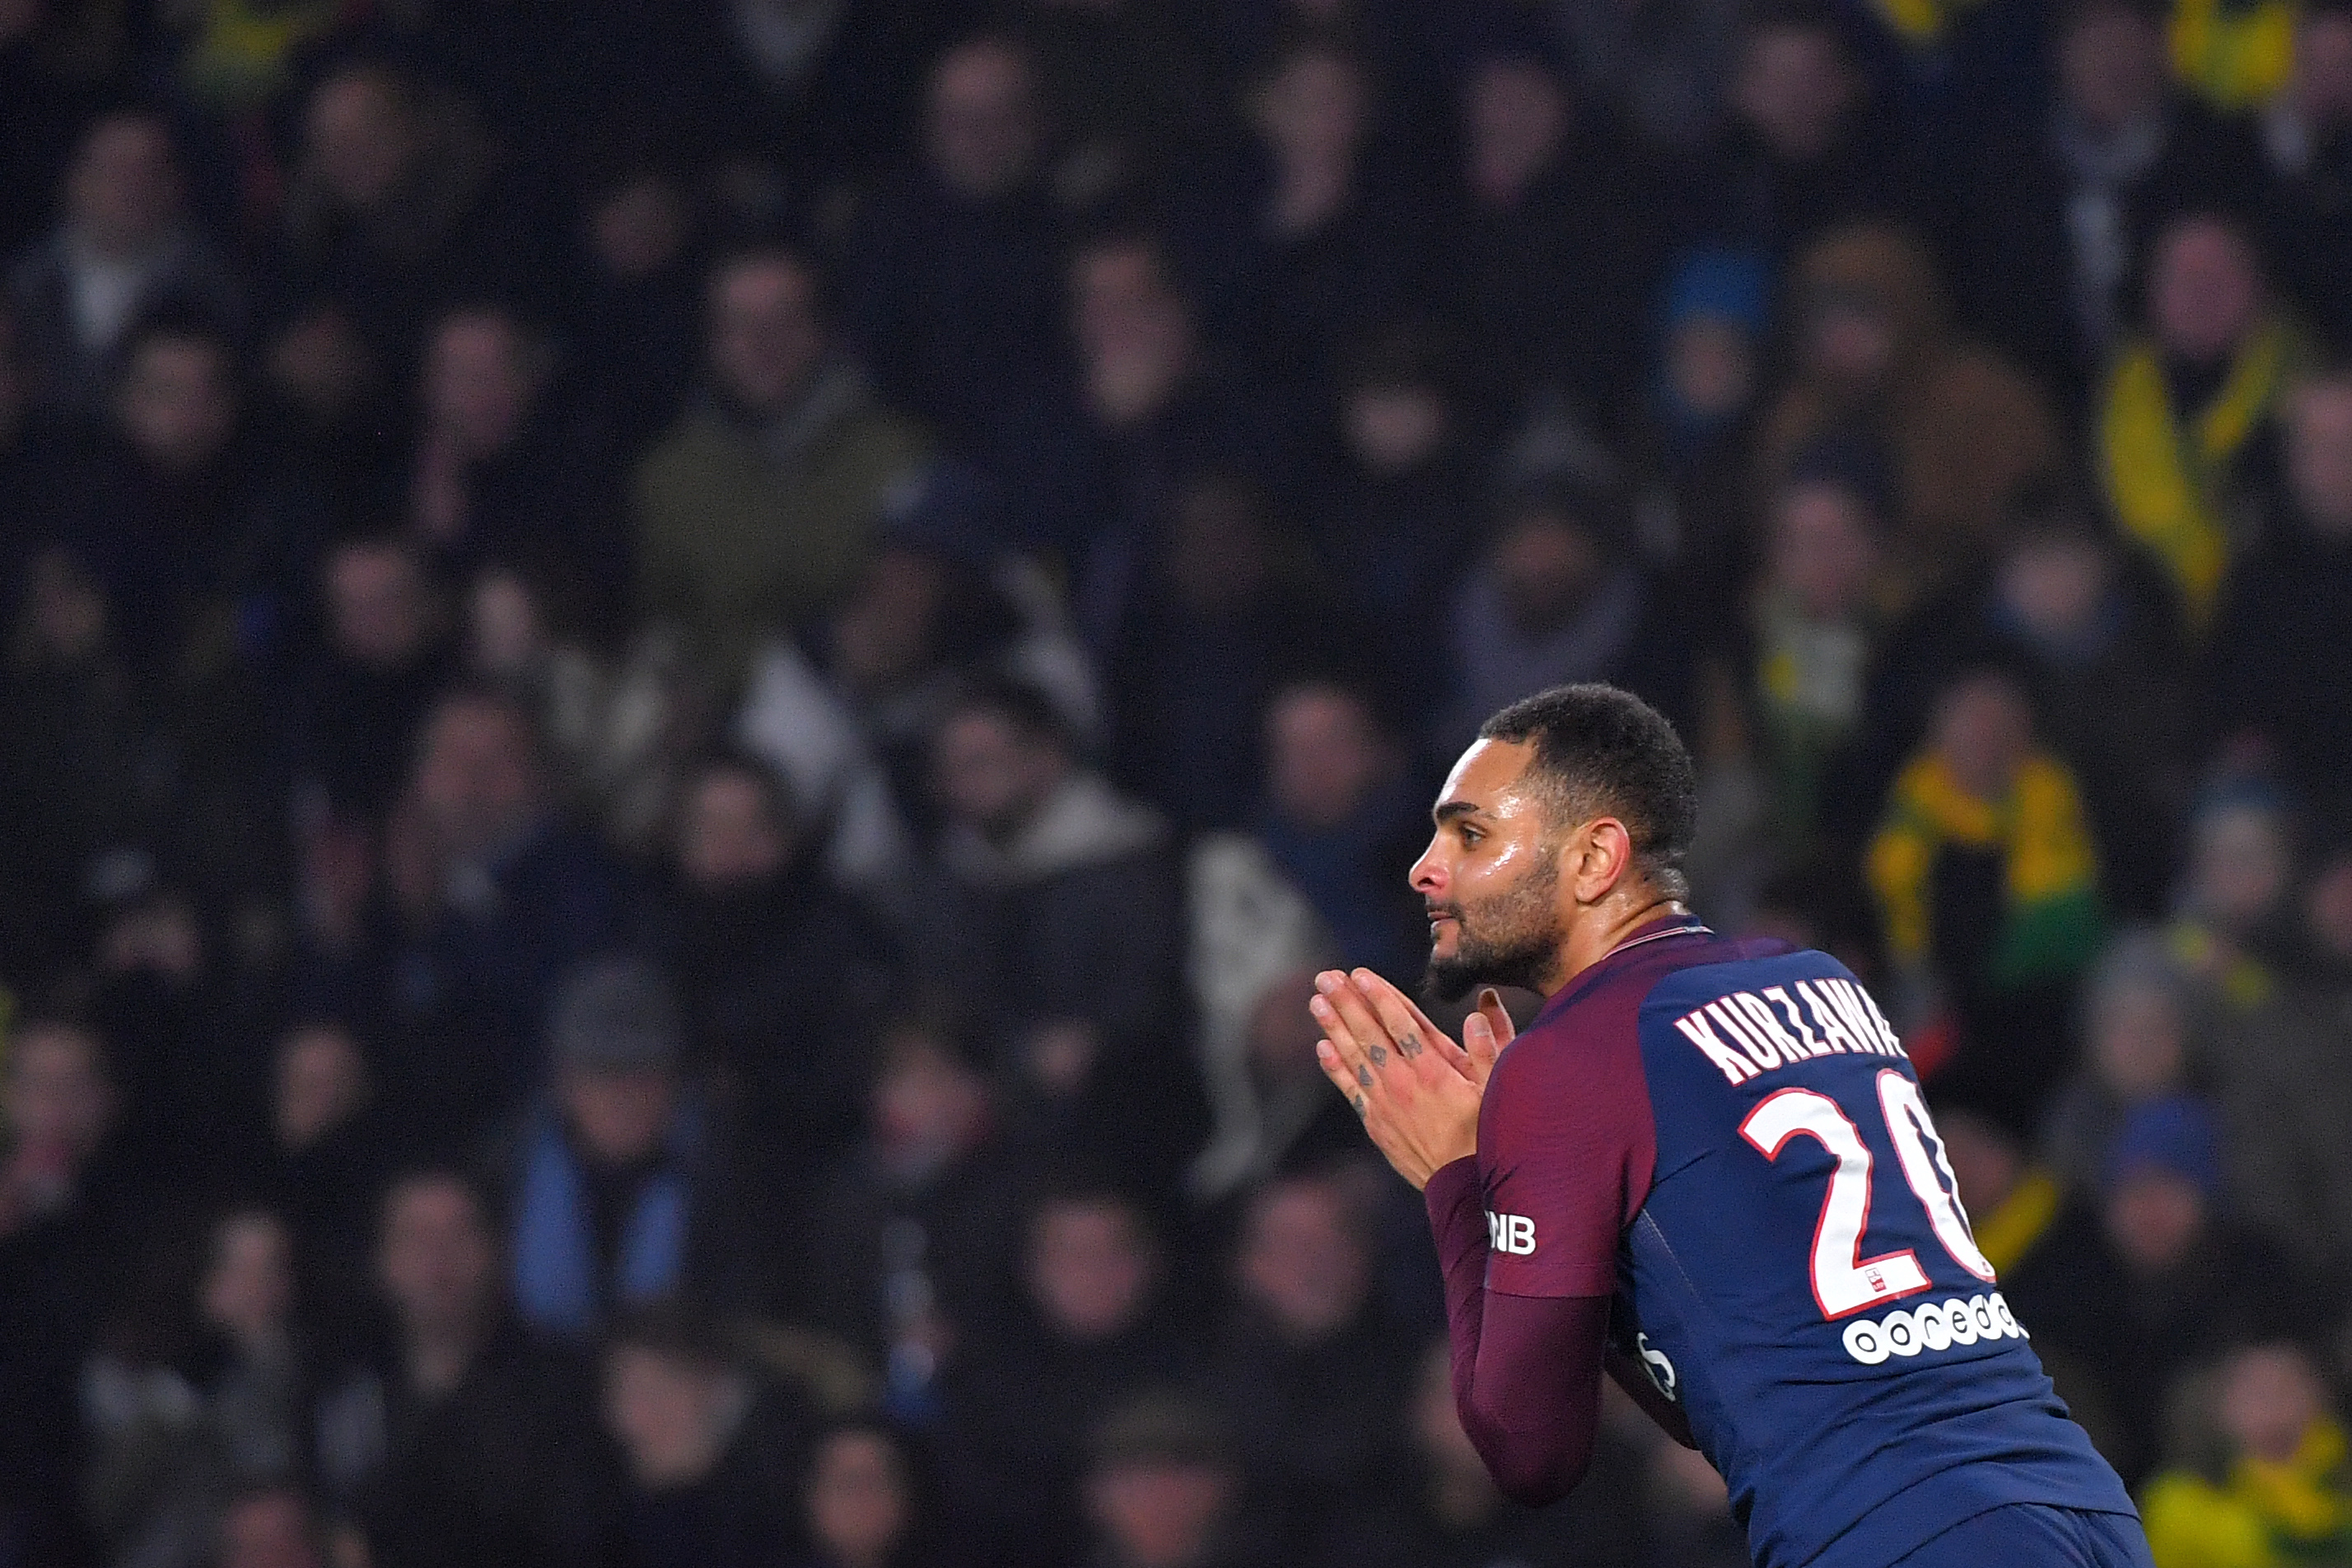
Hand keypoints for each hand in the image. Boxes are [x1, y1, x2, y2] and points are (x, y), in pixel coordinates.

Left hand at [1310, 970, 1515, 1188]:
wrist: (1464, 1189)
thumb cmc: (1488, 1135)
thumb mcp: (1498, 1090)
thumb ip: (1491, 1047)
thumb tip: (1481, 1008)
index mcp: (1435, 1070)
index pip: (1401, 1023)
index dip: (1379, 996)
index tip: (1360, 974)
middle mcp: (1404, 1083)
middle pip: (1369, 1033)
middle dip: (1347, 1002)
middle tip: (1326, 977)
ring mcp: (1385, 1103)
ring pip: (1354, 1056)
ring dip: (1334, 1027)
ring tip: (1316, 1002)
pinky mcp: (1376, 1123)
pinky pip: (1350, 1088)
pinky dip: (1335, 1067)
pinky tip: (1323, 1047)